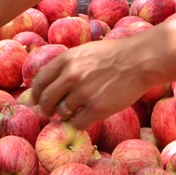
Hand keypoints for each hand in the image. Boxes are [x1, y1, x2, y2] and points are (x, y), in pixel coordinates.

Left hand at [25, 37, 151, 131]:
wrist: (139, 60)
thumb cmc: (114, 55)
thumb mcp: (84, 51)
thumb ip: (67, 64)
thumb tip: (49, 81)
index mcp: (66, 59)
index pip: (40, 80)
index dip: (36, 93)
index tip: (37, 100)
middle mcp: (71, 76)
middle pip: (46, 99)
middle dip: (47, 108)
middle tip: (52, 111)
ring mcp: (83, 93)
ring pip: (61, 112)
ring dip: (65, 115)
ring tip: (74, 112)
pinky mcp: (97, 108)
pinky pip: (77, 123)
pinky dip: (78, 123)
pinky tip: (85, 118)